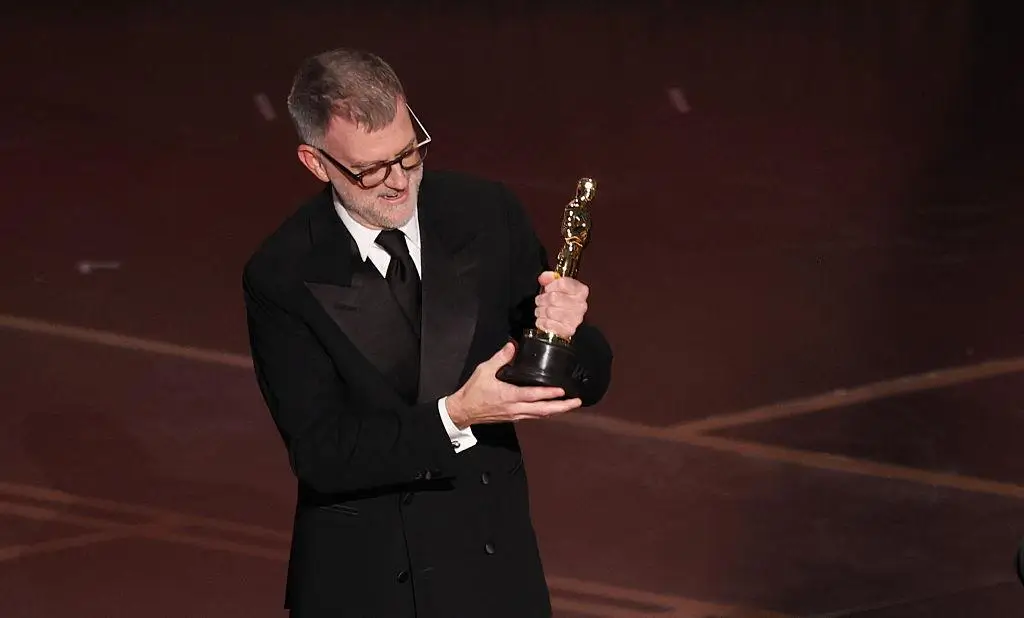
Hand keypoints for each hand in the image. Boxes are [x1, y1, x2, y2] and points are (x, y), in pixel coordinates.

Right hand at [446, 342, 581, 427]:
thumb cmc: (473, 391)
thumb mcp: (484, 370)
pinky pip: (534, 416)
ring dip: (557, 410)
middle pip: (543, 410)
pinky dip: (546, 412)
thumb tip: (512, 345)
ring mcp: (516, 415)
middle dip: (562, 407)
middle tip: (577, 402)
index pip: (533, 395)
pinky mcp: (514, 417)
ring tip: (570, 405)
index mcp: (509, 396)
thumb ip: (500, 358)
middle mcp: (515, 408)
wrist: (464, 411)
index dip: (549, 393)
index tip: (563, 390)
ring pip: (541, 415)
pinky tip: (553, 408)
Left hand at [534, 271, 588, 337]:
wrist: (564, 322)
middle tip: (541, 301)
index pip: (562, 283)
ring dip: (541, 310)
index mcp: (581, 291)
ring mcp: (575, 319)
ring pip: (549, 311)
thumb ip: (550, 278)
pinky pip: (548, 324)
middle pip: (554, 297)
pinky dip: (541, 321)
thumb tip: (544, 278)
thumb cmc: (560, 302)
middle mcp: (581, 305)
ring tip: (542, 310)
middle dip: (543, 299)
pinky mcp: (568, 330)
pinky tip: (544, 319)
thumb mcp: (556, 286)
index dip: (551, 285)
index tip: (548, 289)